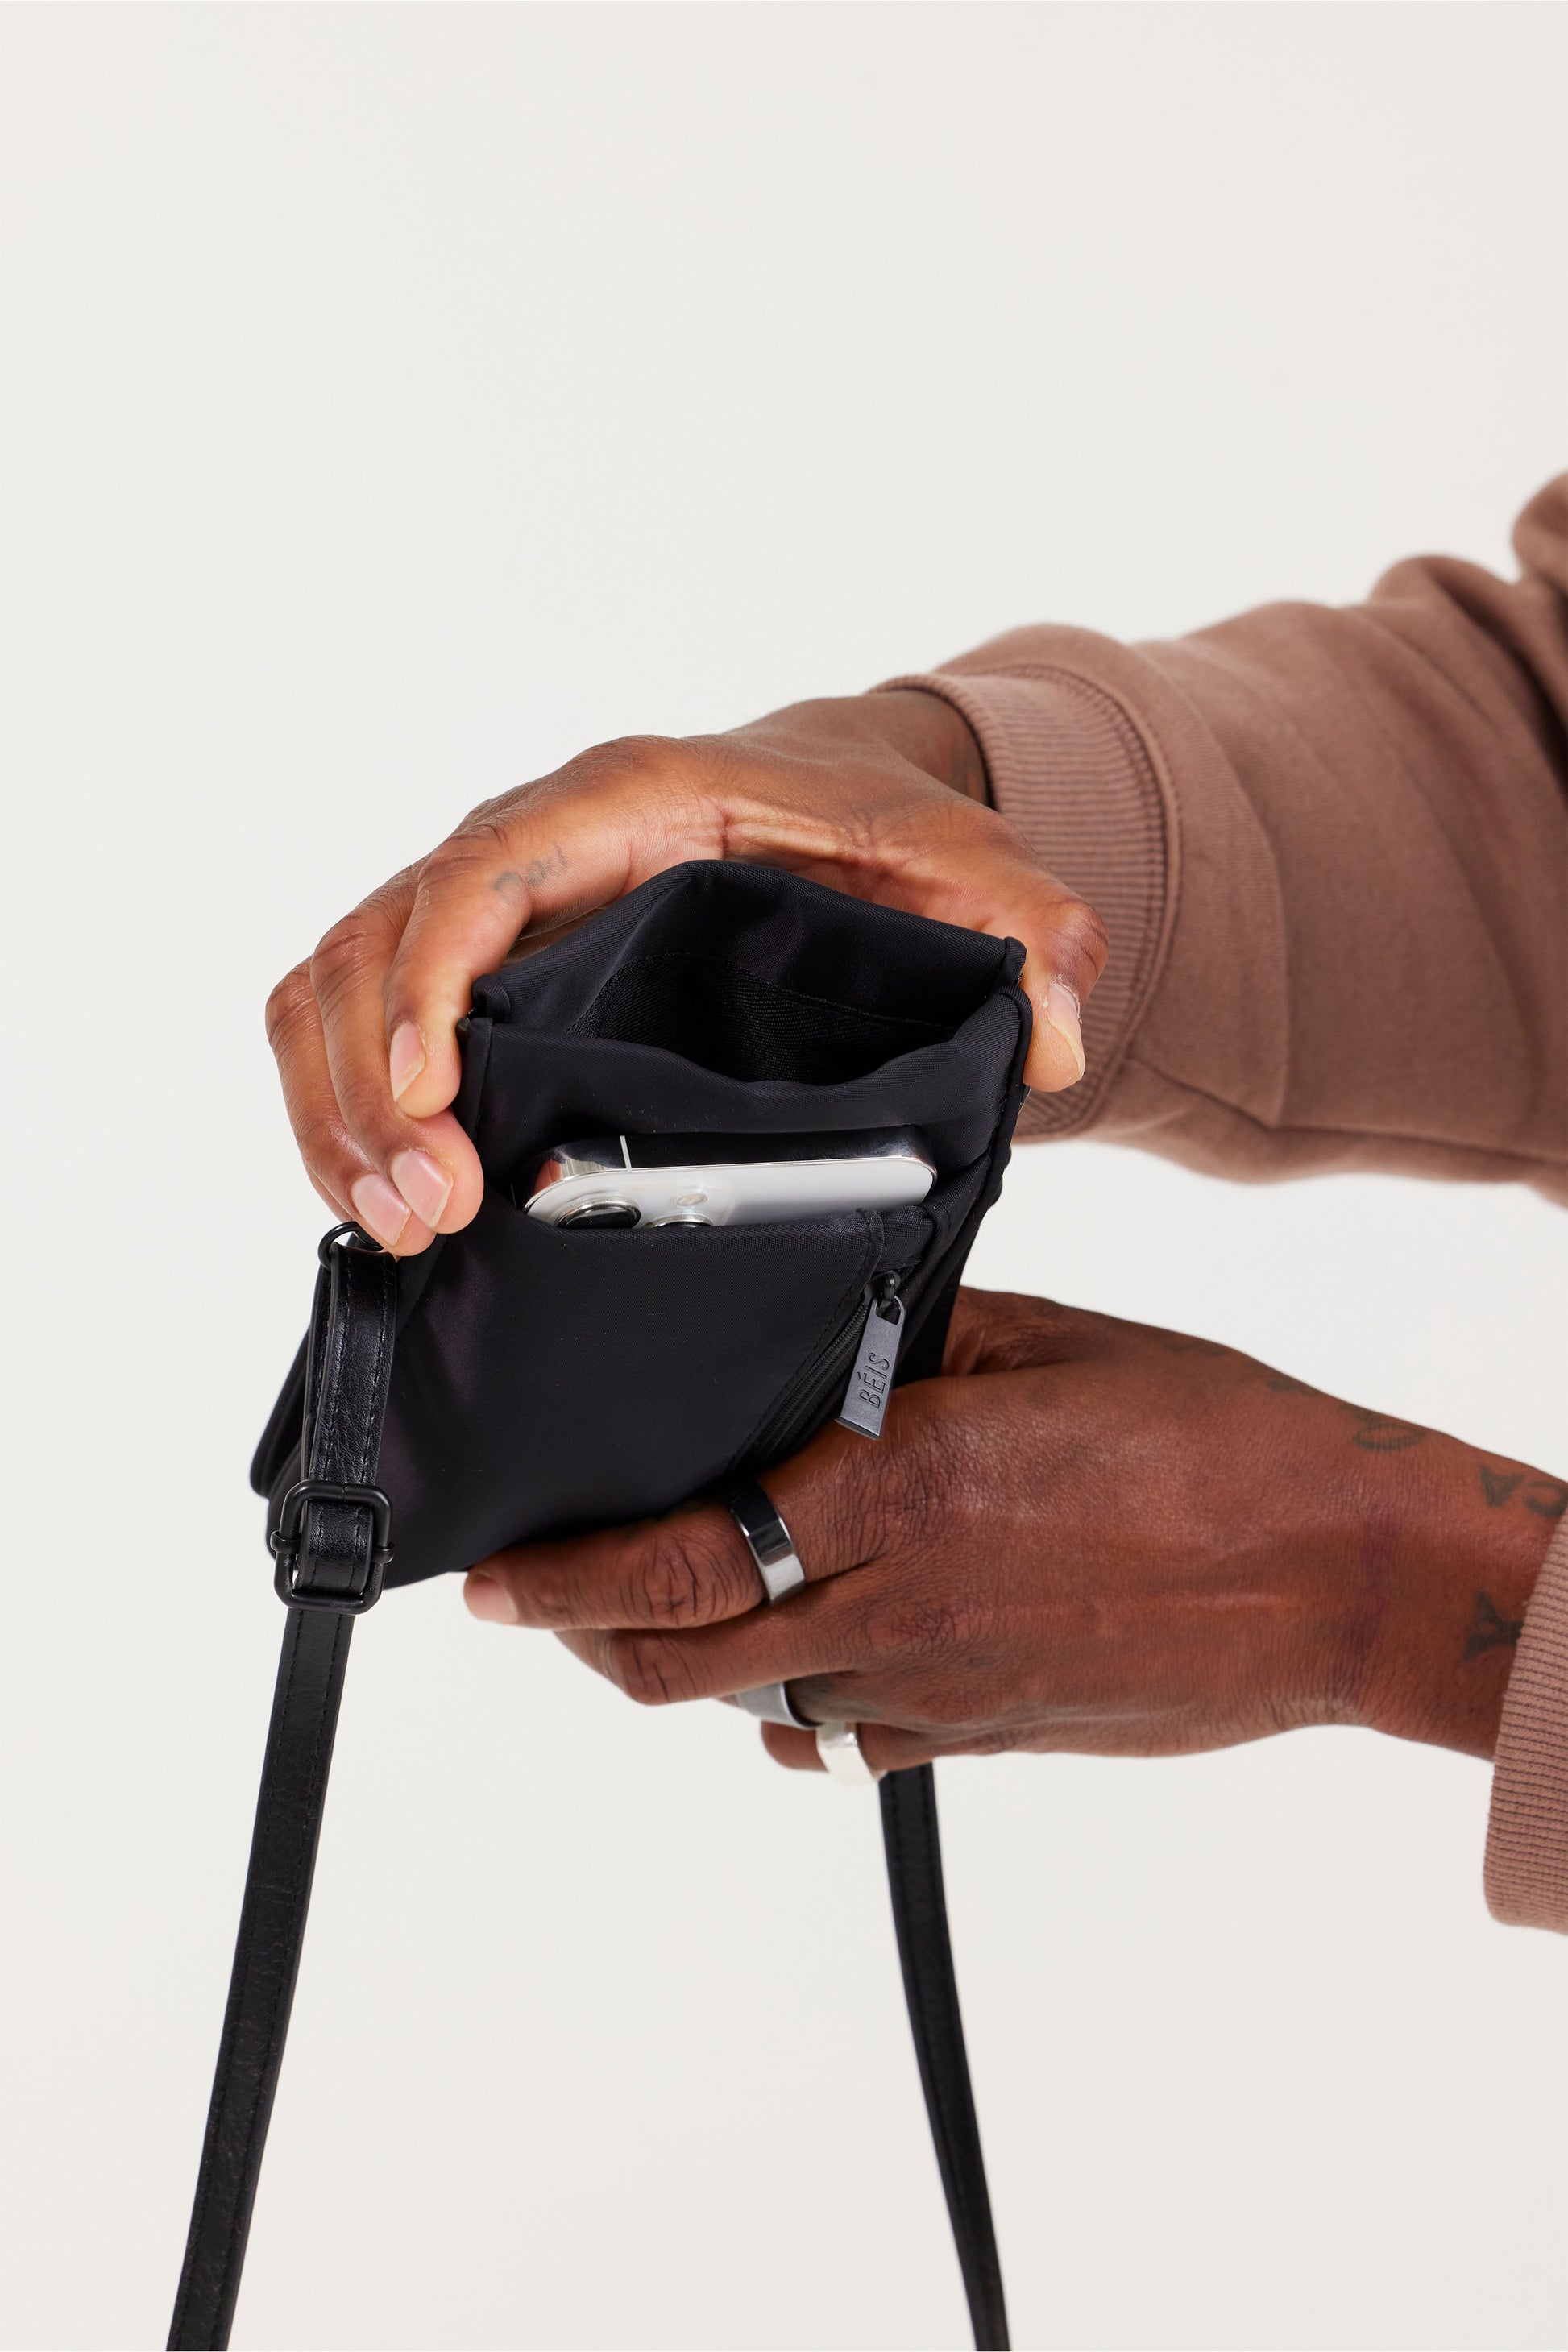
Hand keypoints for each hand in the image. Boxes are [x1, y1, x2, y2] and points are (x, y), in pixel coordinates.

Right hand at [265, 692, 1106, 1252]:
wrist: (830, 810)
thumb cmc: (875, 830)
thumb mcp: (968, 867)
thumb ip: (1029, 930)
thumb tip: (1061, 1040)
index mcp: (620, 804)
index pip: (480, 874)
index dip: (429, 979)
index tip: (429, 1097)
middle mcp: (521, 847)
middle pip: (369, 945)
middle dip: (364, 1087)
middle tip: (423, 1220)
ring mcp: (479, 915)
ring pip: (328, 992)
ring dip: (335, 1116)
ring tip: (398, 1237)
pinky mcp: (464, 979)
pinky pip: (345, 1033)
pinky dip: (339, 1118)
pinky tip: (391, 1214)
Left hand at [462, 1288, 1564, 1772]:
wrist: (1342, 1573)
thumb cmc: (1212, 1437)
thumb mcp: (1046, 1341)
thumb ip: (916, 1342)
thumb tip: (833, 1334)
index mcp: (895, 1494)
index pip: (675, 1563)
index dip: (562, 1585)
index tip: (491, 1587)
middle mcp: (894, 1611)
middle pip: (680, 1664)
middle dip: (591, 1639)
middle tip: (551, 1600)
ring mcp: (938, 1692)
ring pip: (757, 1705)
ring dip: (696, 1662)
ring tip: (677, 1600)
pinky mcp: (986, 1738)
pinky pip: (847, 1741)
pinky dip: (798, 1704)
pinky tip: (811, 1650)